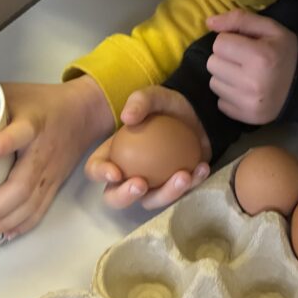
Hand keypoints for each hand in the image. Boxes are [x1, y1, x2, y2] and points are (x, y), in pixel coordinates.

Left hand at [0, 75, 112, 240]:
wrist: (86, 112)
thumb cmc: (43, 101)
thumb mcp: (14, 92)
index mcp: (33, 123)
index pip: (22, 133)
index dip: (5, 143)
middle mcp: (43, 151)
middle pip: (23, 185)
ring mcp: (50, 172)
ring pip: (29, 204)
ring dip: (3, 223)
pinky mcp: (54, 184)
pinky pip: (39, 210)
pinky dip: (21, 225)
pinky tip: (3, 235)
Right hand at [86, 86, 210, 209]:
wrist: (197, 113)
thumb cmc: (167, 106)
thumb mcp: (154, 96)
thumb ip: (140, 101)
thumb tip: (128, 117)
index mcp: (113, 154)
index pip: (96, 168)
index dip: (100, 174)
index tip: (116, 172)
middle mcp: (127, 174)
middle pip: (115, 196)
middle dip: (124, 197)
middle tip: (142, 184)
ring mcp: (151, 185)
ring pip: (151, 200)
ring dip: (166, 194)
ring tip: (183, 176)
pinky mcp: (174, 188)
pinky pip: (180, 193)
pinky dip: (192, 183)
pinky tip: (201, 169)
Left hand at [206, 10, 297, 123]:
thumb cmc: (286, 52)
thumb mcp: (270, 28)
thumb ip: (239, 19)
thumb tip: (209, 22)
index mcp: (260, 56)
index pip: (219, 44)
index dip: (230, 41)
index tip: (244, 45)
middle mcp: (251, 82)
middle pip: (212, 64)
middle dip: (225, 59)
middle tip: (243, 60)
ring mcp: (248, 103)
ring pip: (213, 83)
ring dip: (225, 77)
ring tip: (244, 75)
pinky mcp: (245, 117)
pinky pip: (220, 102)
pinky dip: (229, 95)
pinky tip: (246, 91)